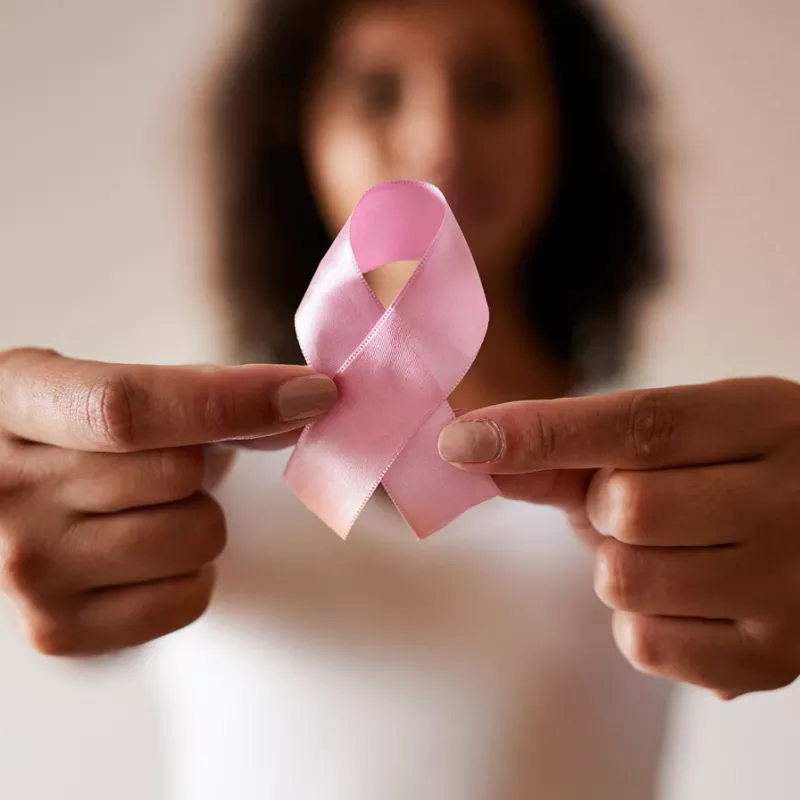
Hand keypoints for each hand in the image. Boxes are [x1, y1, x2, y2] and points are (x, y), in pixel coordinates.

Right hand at [0, 348, 336, 655]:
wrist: (19, 509)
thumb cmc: (86, 439)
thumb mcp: (113, 388)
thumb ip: (202, 391)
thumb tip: (307, 401)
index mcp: (14, 400)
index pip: (126, 408)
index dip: (231, 400)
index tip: (311, 394)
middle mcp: (4, 490)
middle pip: (177, 473)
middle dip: (204, 464)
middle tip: (167, 465)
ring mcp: (25, 570)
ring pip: (197, 536)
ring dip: (200, 518)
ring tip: (149, 510)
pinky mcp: (59, 631)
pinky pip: (191, 597)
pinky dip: (193, 573)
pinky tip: (147, 556)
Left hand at [439, 378, 799, 697]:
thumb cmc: (712, 477)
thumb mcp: (659, 447)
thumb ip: (566, 448)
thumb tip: (469, 451)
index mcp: (763, 419)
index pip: (639, 424)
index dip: (541, 431)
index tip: (457, 442)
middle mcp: (791, 500)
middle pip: (627, 507)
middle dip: (603, 508)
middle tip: (640, 507)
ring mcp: (789, 585)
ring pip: (625, 579)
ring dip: (618, 565)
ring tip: (668, 552)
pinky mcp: (774, 659)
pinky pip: (643, 643)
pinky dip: (638, 622)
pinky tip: (681, 599)